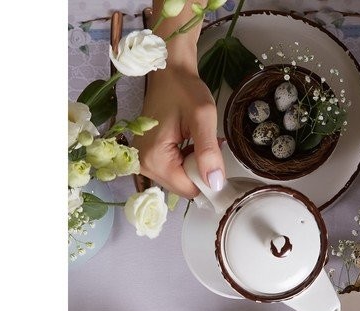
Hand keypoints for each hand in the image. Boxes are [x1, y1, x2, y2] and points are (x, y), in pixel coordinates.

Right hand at [135, 65, 224, 198]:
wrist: (170, 72)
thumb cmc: (185, 89)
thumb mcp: (203, 118)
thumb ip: (209, 152)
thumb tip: (215, 184)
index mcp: (154, 159)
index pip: (189, 189)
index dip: (206, 177)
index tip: (212, 153)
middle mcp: (144, 165)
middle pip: (184, 186)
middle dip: (199, 169)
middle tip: (204, 142)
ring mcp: (144, 161)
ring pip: (181, 180)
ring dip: (194, 164)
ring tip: (197, 139)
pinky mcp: (148, 156)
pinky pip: (175, 171)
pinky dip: (186, 160)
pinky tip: (189, 142)